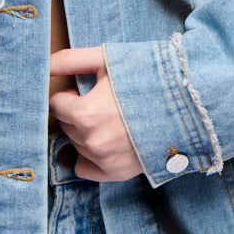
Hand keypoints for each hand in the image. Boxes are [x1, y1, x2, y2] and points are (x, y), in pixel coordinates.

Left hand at [49, 47, 143, 181]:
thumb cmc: (148, 75)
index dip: (72, 94)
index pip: (56, 105)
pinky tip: (109, 140)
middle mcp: (93, 142)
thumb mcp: (107, 59)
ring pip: (76, 144)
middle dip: (78, 112)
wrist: (191, 101)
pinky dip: (91, 156)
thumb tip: (42, 64)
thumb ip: (70, 61)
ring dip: (86, 131)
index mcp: (86, 114)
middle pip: (67, 125)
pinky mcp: (118, 173)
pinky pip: (85, 168)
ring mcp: (106, 161)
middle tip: (105, 101)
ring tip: (114, 118)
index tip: (90, 89)